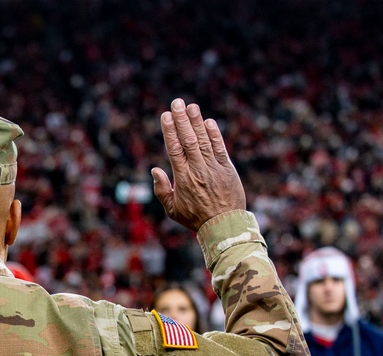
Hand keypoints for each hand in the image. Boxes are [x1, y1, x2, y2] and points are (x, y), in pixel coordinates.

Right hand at [151, 98, 246, 230]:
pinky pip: (220, 149)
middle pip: (188, 140)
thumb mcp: (172, 210)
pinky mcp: (227, 169)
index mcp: (182, 179)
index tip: (166, 116)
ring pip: (203, 141)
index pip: (174, 149)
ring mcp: (213, 168)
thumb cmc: (195, 219)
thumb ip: (162, 190)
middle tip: (177, 103)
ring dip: (197, 122)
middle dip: (182, 120)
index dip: (170, 131)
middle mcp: (197, 170)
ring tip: (191, 106)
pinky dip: (215, 135)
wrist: (223, 226)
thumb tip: (155, 170)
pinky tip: (209, 122)